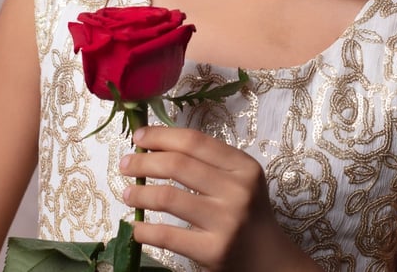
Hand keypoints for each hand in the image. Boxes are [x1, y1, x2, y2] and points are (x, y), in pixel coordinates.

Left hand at [120, 126, 319, 271]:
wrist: (270, 261)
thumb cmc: (248, 213)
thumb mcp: (240, 179)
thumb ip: (209, 162)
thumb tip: (156, 147)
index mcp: (243, 166)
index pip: (194, 142)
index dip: (161, 136)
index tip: (138, 137)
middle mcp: (237, 191)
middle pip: (178, 165)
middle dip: (144, 161)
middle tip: (125, 164)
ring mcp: (225, 222)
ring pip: (168, 197)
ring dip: (140, 194)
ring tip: (126, 194)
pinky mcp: (213, 251)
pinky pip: (168, 236)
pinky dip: (145, 230)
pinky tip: (136, 227)